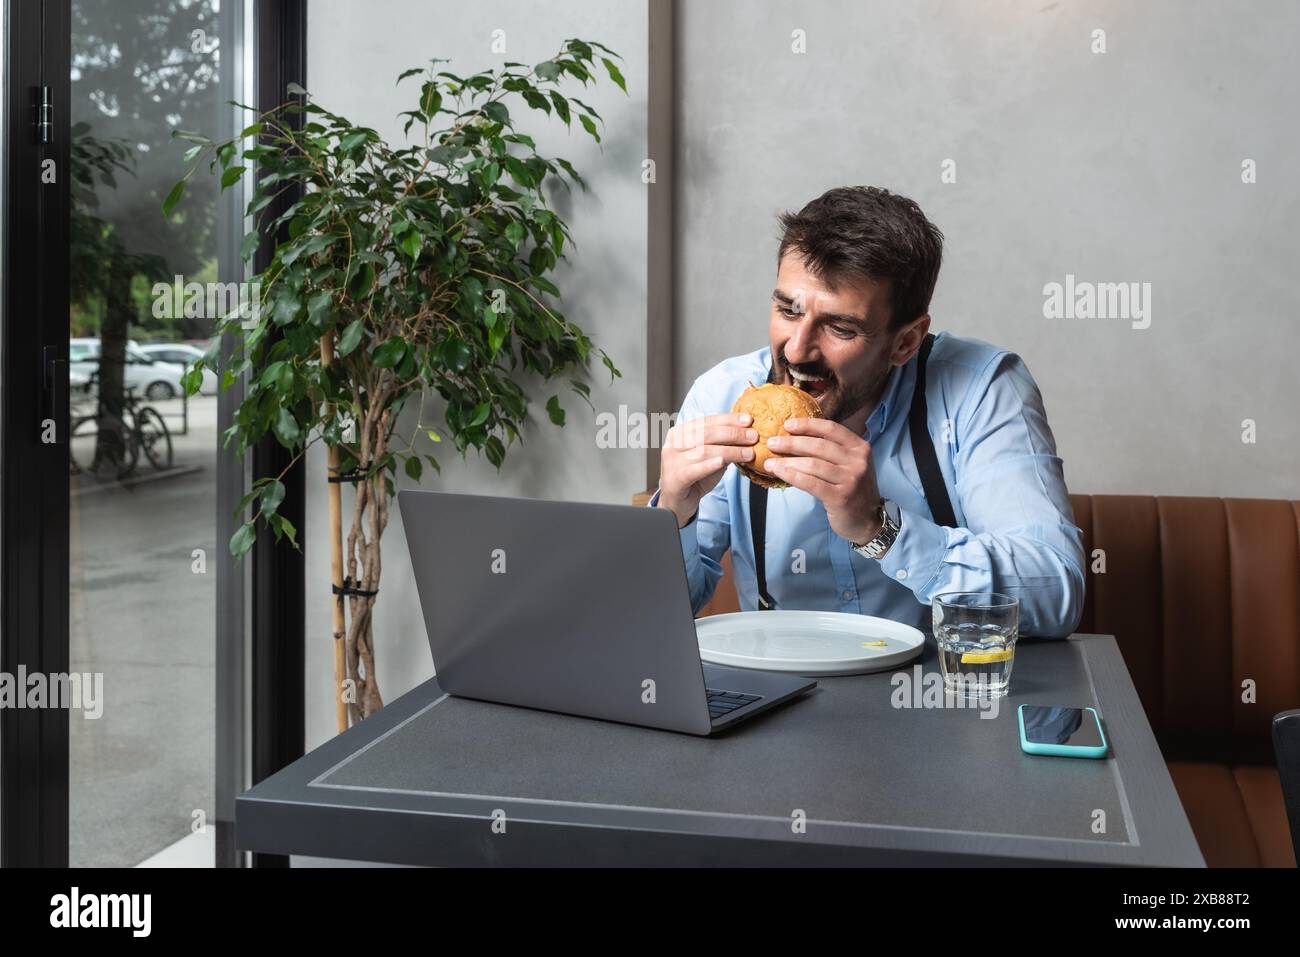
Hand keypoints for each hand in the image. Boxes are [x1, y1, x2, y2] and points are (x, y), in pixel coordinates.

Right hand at [657, 412, 757, 527]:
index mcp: (680, 433)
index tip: (748, 420)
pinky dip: (710, 465)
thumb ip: (721, 444)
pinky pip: (695, 470)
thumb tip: (746, 433)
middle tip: (752, 436)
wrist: (677, 502)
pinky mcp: (676, 479)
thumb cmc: (694, 477)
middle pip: (706, 434)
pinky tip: (723, 462)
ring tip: (748, 453)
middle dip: (733, 434)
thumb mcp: (708, 456)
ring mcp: (673, 462)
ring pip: (704, 451)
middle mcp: (673, 445)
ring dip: (730, 451)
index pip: (707, 421)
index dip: (729, 420)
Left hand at [763, 417, 883, 543]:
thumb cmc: (853, 489)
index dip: (808, 425)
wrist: (867, 520)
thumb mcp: (850, 464)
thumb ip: (832, 451)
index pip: (831, 429)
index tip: (788, 424)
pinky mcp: (840, 497)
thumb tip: (797, 437)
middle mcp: (857, 461)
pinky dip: (792, 476)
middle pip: (818, 446)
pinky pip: (810, 483)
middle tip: (772, 443)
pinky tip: (779, 473)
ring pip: (812, 464)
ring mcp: (851, 479)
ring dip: (787, 462)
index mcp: (860, 447)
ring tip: (770, 462)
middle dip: (791, 443)